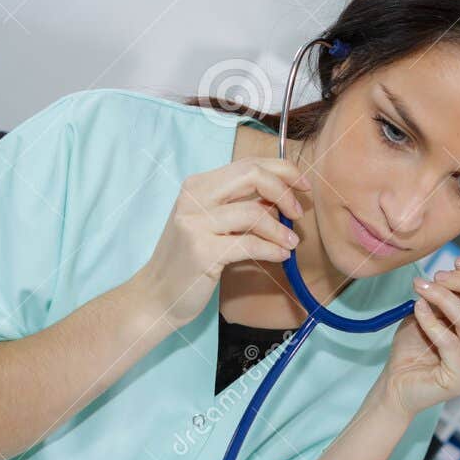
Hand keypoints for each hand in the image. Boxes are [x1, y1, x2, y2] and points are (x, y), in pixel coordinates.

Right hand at [131, 157, 311, 331]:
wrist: (157, 295)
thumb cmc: (188, 261)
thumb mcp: (210, 225)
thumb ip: (238, 206)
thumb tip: (278, 198)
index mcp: (197, 185)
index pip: (248, 163)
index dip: (282, 170)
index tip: (303, 185)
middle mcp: (193, 198)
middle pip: (252, 175)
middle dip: (284, 190)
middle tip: (298, 212)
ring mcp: (195, 223)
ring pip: (254, 212)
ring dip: (280, 229)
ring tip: (290, 243)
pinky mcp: (202, 251)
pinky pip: (249, 245)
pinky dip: (272, 249)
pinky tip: (281, 256)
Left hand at [370, 256, 459, 420]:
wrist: (395, 384)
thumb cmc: (412, 350)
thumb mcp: (431, 314)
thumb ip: (447, 297)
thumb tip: (450, 273)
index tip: (455, 261)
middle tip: (438, 276)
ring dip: (443, 298)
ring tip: (422, 288)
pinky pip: (449, 342)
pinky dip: (431, 321)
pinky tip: (418, 310)